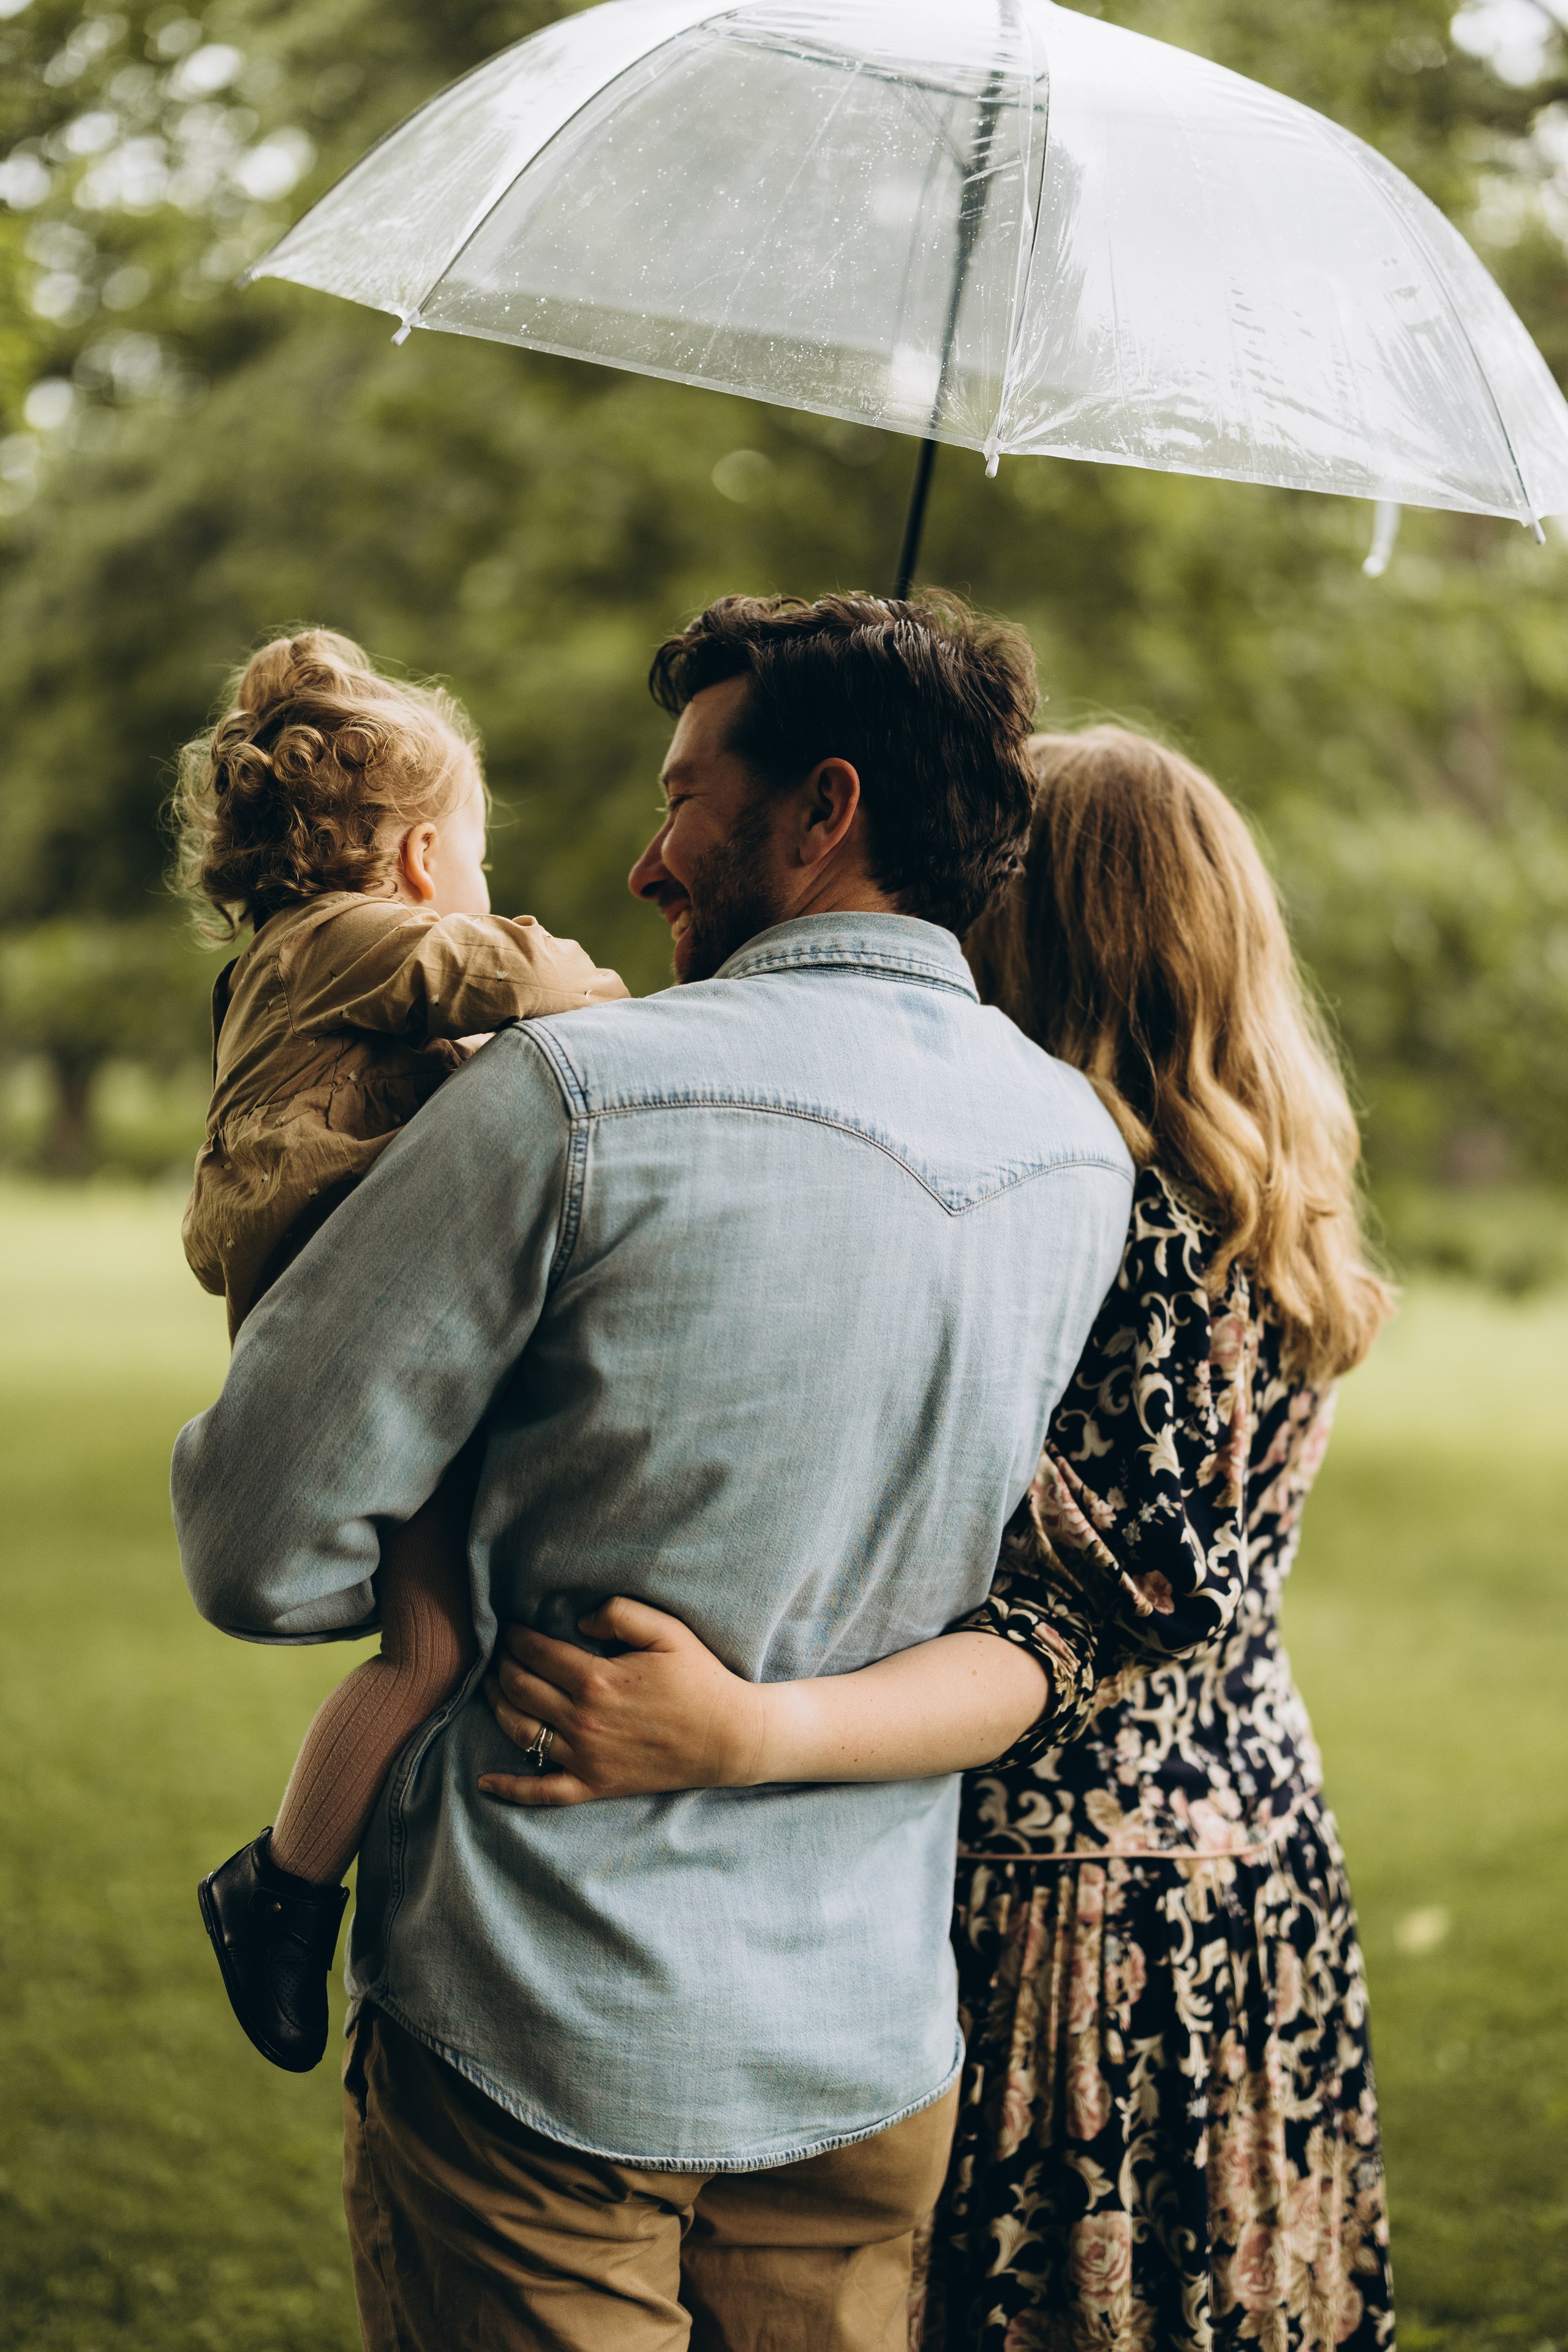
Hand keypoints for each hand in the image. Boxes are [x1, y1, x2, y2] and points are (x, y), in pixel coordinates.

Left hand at [479, 1597, 767, 1808]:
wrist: (729, 1737)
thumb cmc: (700, 1679)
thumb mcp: (667, 1631)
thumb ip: (620, 1612)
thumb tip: (577, 1619)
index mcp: (597, 1679)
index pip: (535, 1653)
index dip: (516, 1637)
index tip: (509, 1628)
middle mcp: (583, 1721)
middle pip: (519, 1689)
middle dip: (501, 1666)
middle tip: (498, 1653)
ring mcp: (586, 1758)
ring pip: (520, 1733)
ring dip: (497, 1707)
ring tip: (491, 1689)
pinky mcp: (595, 1786)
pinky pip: (542, 1792)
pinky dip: (510, 1789)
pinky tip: (485, 1782)